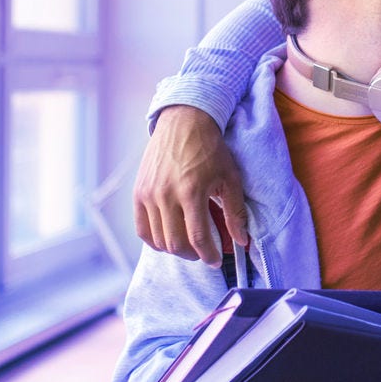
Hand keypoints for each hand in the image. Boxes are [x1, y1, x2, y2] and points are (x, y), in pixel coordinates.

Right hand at [133, 105, 247, 264]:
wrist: (184, 121)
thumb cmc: (210, 148)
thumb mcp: (230, 177)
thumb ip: (235, 212)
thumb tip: (241, 240)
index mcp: (191, 192)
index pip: (198, 238)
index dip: (208, 255)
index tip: (214, 260)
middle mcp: (166, 195)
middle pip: (175, 243)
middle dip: (191, 255)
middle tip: (202, 253)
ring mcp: (148, 194)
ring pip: (157, 239)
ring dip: (174, 248)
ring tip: (187, 244)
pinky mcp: (138, 191)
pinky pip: (141, 228)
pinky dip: (153, 239)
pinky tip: (167, 236)